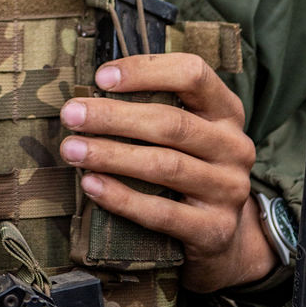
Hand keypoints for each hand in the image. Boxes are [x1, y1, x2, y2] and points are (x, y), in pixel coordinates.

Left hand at [60, 53, 275, 292]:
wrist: (224, 235)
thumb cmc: (190, 163)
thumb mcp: (186, 128)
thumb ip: (153, 105)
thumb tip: (90, 95)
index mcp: (226, 110)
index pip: (192, 74)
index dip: (145, 71)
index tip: (101, 78)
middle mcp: (234, 146)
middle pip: (171, 123)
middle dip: (114, 117)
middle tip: (71, 115)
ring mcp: (228, 189)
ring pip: (164, 166)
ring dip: (111, 156)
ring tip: (72, 150)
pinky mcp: (215, 229)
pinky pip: (162, 212)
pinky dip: (122, 198)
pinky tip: (92, 185)